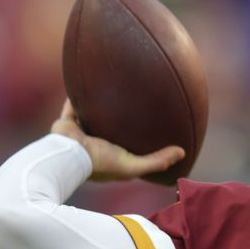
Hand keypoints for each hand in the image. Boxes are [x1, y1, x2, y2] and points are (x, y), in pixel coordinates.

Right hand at [50, 99, 184, 180]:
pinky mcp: (66, 124)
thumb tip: (183, 152)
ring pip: (91, 117)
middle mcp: (96, 145)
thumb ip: (157, 161)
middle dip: (119, 121)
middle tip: (134, 105)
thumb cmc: (101, 163)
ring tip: (111, 92)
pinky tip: (85, 82)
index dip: (139, 141)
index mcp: (111, 157)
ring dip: (98, 108)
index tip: (153, 129)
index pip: (128, 148)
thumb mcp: (133, 166)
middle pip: (110, 130)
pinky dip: (76, 98)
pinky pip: (72, 107)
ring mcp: (80, 134)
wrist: (68, 156)